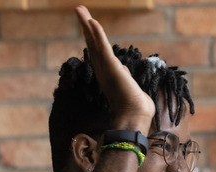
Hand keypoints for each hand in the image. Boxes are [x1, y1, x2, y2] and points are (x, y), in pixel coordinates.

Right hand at [75, 6, 154, 130]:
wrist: (135, 116)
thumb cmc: (136, 107)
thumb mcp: (130, 87)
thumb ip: (124, 77)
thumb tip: (124, 71)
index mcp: (108, 74)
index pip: (98, 51)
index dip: (92, 37)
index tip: (88, 25)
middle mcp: (103, 70)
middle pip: (92, 43)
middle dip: (86, 26)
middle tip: (79, 10)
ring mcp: (105, 68)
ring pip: (94, 42)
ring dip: (87, 24)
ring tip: (80, 9)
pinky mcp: (111, 67)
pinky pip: (102, 47)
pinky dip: (97, 34)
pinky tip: (92, 21)